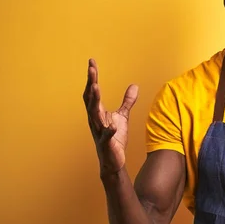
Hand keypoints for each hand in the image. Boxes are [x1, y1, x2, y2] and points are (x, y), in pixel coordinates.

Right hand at [83, 59, 138, 174]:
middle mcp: (95, 120)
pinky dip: (109, 130)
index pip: (92, 92)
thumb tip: (134, 85)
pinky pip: (106, 136)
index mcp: (98, 113)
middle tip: (91, 69)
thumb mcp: (123, 116)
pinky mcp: (106, 143)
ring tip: (95, 87)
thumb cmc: (115, 138)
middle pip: (90, 99)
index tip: (91, 63)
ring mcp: (99, 132)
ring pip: (94, 115)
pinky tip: (112, 125)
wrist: (113, 161)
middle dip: (90, 83)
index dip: (92, 77)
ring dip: (94, 101)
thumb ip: (127, 101)